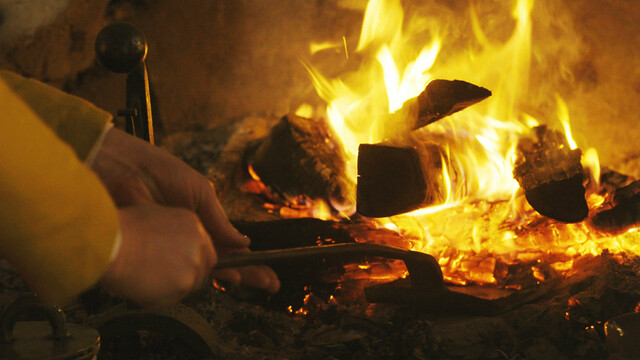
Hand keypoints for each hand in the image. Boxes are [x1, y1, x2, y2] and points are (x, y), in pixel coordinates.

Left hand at [92, 128, 279, 293]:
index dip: (248, 258)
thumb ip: (219, 220)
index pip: (228, 244)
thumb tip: (243, 242)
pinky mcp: (156, 255)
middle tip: (270, 283)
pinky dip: (201, 276)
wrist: (121, 170)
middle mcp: (188, 237)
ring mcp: (173, 247)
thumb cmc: (157, 171)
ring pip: (204, 269)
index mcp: (200, 219)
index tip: (267, 271)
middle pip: (222, 260)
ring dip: (231, 277)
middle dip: (248, 272)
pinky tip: (219, 282)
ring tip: (253, 284)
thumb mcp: (198, 191)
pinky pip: (180, 269)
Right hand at [100, 204, 216, 307]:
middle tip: (164, 277)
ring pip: (190, 285)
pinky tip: (143, 286)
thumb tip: (168, 244)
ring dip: (172, 287)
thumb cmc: (122, 230)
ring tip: (146, 278)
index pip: (204, 247)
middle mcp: (199, 243)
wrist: (111, 244)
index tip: (178, 264)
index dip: (190, 259)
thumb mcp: (153, 216)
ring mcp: (194, 265)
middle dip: (187, 275)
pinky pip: (175, 298)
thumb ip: (170, 231)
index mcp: (193, 224)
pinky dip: (160, 298)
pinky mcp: (184, 284)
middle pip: (204, 267)